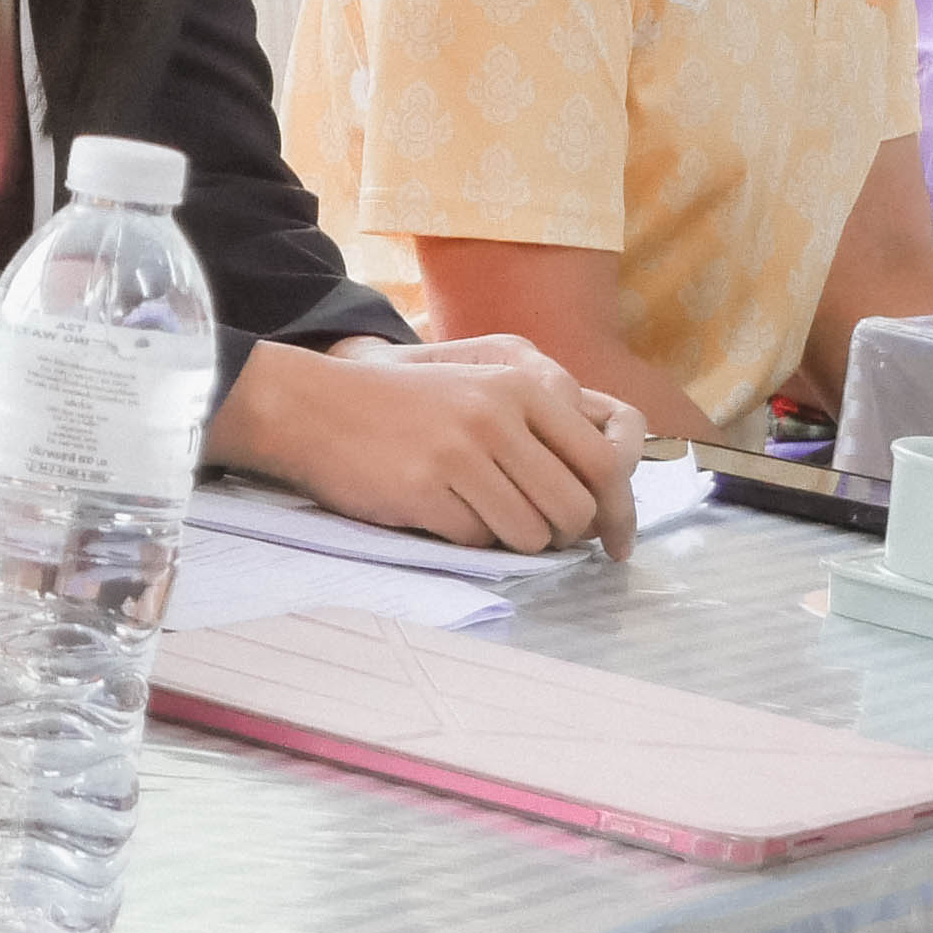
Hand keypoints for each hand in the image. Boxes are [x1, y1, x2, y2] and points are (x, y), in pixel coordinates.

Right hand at [224, 335, 642, 555]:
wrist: (312, 407)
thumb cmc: (403, 408)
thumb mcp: (479, 392)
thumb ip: (541, 432)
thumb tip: (602, 506)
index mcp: (522, 387)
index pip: (604, 463)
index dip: (620, 513)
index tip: (619, 545)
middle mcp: (497, 415)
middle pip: (574, 508)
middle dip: (564, 536)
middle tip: (541, 537)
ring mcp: (460, 453)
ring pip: (530, 533)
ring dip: (514, 540)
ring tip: (480, 517)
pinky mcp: (425, 489)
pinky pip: (477, 541)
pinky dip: (466, 539)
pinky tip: (439, 512)